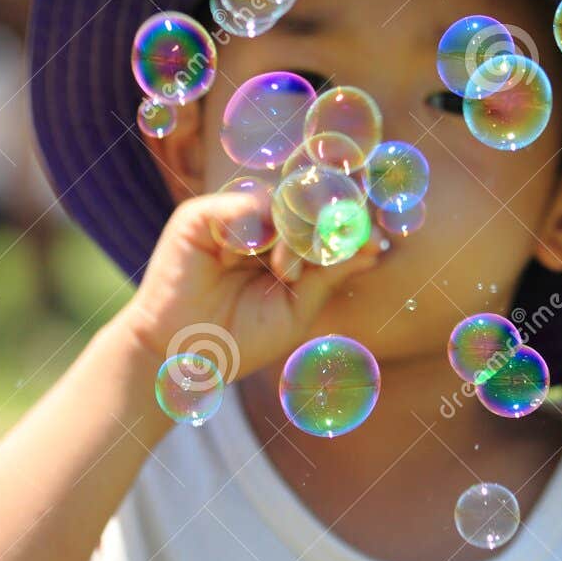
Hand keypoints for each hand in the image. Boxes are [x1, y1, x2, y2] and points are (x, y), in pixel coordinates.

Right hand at [114, 188, 380, 380]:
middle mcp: (257, 226)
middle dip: (325, 227)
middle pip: (304, 202)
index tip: (375, 239)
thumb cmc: (240, 339)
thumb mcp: (297, 309)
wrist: (185, 359)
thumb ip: (329, 274)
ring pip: (279, 201)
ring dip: (292, 235)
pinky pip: (243, 204)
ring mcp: (229, 218)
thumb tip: (375, 244)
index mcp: (280, 245)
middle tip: (332, 250)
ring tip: (286, 274)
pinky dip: (255, 229)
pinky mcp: (199, 218)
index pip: (319, 218)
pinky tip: (252, 258)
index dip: (347, 221)